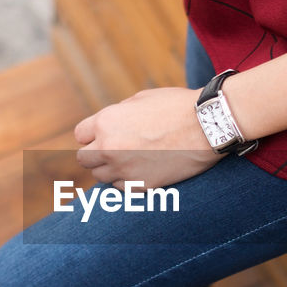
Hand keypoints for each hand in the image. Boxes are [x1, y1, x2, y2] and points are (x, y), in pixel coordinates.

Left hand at [74, 88, 220, 187]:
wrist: (207, 127)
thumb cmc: (176, 107)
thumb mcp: (140, 99)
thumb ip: (117, 114)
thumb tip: (104, 126)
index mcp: (106, 122)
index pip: (80, 135)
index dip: (92, 134)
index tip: (104, 135)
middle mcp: (109, 147)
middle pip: (84, 159)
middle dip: (96, 153)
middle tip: (114, 149)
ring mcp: (124, 169)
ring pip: (100, 176)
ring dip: (110, 168)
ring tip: (130, 159)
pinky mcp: (140, 185)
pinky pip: (120, 187)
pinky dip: (127, 180)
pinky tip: (142, 169)